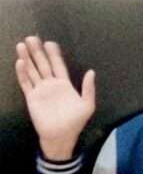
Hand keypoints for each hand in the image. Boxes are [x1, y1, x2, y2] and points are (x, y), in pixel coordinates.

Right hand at [15, 37, 94, 159]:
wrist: (61, 136)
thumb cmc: (76, 122)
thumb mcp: (87, 105)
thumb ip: (88, 88)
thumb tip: (91, 71)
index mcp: (65, 84)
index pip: (58, 65)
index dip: (54, 54)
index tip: (50, 42)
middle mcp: (51, 84)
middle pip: (43, 64)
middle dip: (38, 51)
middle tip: (32, 38)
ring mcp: (40, 90)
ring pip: (32, 70)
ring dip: (27, 58)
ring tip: (22, 45)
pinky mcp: (32, 97)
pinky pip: (26, 82)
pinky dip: (22, 72)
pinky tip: (20, 62)